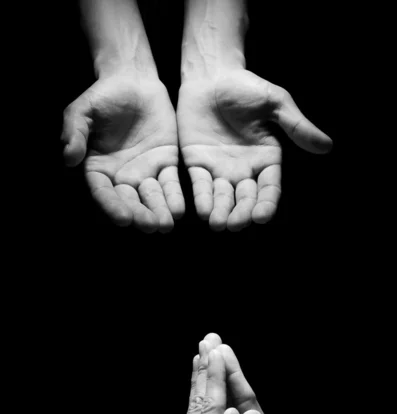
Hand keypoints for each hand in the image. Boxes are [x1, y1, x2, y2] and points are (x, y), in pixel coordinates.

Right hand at [62, 74, 183, 231]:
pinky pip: (170, 184)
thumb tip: (69, 157)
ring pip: (151, 197)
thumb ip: (75, 132)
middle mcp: (121, 177)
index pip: (103, 193)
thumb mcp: (82, 110)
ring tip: (165, 225)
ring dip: (158, 212)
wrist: (132, 80)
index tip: (122, 219)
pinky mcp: (166, 163)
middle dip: (139, 215)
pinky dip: (174, 197)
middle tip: (149, 226)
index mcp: (98, 169)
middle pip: (129, 201)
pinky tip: (179, 209)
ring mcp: (144, 172)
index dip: (112, 206)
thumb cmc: (103, 95)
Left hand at [173, 342, 286, 413]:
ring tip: (199, 357)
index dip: (215, 375)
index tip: (218, 348)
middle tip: (206, 340)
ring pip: (190, 409)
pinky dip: (195, 400)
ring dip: (196, 381)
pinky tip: (197, 395)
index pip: (210, 404)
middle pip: (195, 400)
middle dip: (202, 368)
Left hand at [177, 69, 331, 230]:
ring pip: (223, 197)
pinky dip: (202, 199)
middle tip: (236, 224)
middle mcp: (245, 170)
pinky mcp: (197, 164)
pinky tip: (203, 211)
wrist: (211, 75)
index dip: (266, 203)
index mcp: (267, 159)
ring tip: (218, 225)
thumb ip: (297, 126)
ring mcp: (220, 169)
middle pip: (246, 198)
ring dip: (221, 212)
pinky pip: (201, 185)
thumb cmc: (246, 86)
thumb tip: (327, 146)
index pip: (269, 187)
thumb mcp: (276, 103)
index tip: (261, 217)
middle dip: (242, 213)